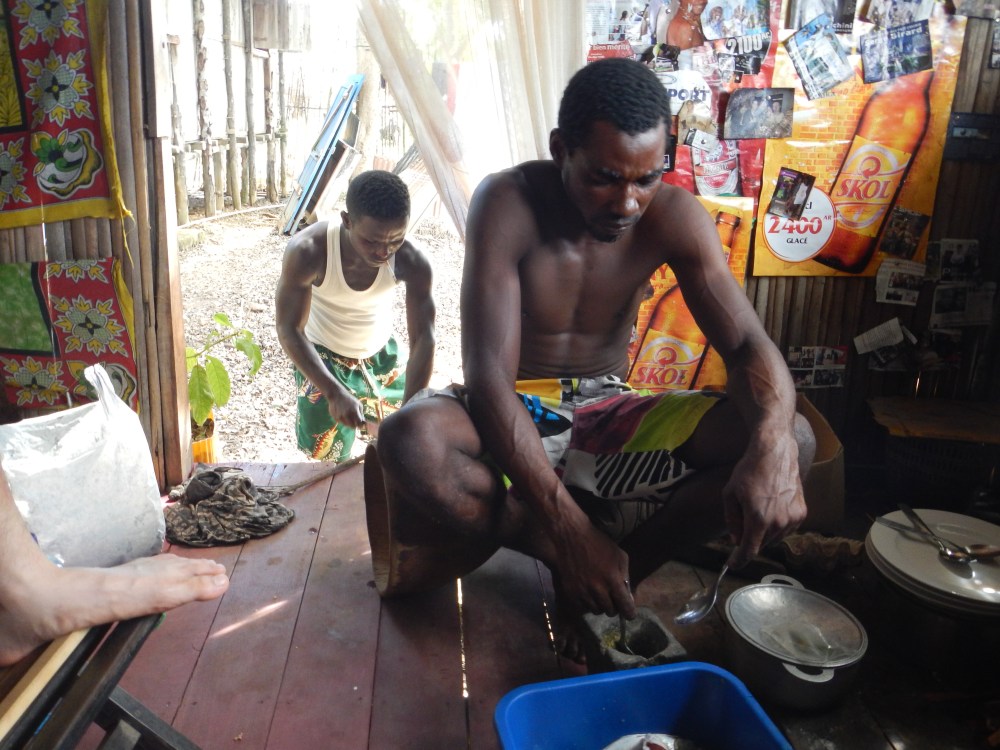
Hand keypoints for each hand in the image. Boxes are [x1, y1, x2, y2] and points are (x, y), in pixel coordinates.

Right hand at [326, 390, 364, 428]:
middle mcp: (347, 415)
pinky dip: (343, 420)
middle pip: (353, 426)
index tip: (361, 425)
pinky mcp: (335, 417)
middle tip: (355, 422)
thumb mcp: (358, 404)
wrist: (336, 395)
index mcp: (354, 411)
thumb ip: (361, 413)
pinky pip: (341, 422)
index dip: (361, 425)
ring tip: (349, 416)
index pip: (359, 423)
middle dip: (355, 425)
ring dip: (349, 423)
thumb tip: (363, 422)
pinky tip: (343, 414)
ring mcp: (340, 417)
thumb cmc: (349, 399)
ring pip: (346, 425)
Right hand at [550, 512, 635, 619]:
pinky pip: (582, 607)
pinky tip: (587, 592)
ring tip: (598, 594)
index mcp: (613, 580)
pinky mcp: (570, 593)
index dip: (629, 613)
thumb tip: (628, 596)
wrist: (570, 537)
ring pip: (596, 610)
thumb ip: (625, 577)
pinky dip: (587, 603)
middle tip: (612, 598)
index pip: (625, 607)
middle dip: (614, 607)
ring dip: (600, 605)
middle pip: (610, 611)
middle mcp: (598, 590)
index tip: (629, 614)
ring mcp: (583, 593)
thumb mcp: (619, 556)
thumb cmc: (598, 544)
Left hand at [723, 438, 806, 567]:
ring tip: (760, 507)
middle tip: (744, 518)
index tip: (733, 565)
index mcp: (758, 519)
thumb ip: (732, 521)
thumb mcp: (730, 494)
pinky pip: (787, 528)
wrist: (775, 453)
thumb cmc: (749, 471)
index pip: (749, 550)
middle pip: (762, 543)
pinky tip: (772, 506)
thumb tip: (736, 540)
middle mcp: (778, 522)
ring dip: (765, 531)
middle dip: (751, 537)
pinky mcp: (802, 512)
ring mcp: (793, 518)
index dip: (739, 561)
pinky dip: (778, 524)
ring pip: (775, 537)